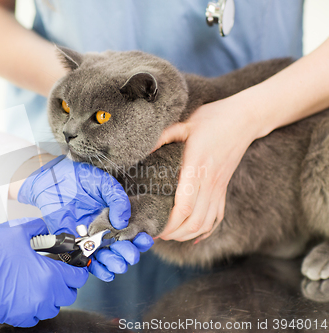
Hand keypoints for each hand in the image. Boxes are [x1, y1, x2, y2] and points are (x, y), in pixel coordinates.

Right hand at [0, 218, 87, 326]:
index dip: (77, 268)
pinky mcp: (17, 317)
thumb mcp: (17, 231)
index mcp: (48, 275)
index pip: (78, 277)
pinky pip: (36, 315)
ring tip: (38, 280)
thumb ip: (40, 228)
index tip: (73, 264)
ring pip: (53, 306)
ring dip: (51, 295)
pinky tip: (25, 291)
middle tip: (54, 269)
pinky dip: (35, 306)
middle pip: (68, 294)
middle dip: (65, 282)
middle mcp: (43, 297)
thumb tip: (50, 228)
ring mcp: (30, 310)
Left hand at [18, 155, 150, 280]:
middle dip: (127, 253)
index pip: (131, 231)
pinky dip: (96, 268)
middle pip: (119, 247)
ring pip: (105, 256)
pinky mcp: (73, 243)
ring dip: (114, 263)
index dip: (140, 238)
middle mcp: (103, 229)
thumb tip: (122, 222)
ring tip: (119, 266)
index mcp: (114, 216)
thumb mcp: (103, 183)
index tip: (145, 240)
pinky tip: (106, 272)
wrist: (54, 179)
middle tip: (131, 256)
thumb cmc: (79, 178)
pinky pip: (86, 260)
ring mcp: (89, 237)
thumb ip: (117, 199)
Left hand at [155, 98, 259, 241]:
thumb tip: (140, 149)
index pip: (184, 206)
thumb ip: (162, 137)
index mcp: (196, 168)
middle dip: (173, 233)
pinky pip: (217, 217)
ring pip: (205, 224)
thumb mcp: (184, 124)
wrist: (244, 119)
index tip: (153, 226)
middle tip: (154, 233)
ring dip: (186, 235)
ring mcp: (219, 188)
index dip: (169, 222)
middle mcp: (209, 183)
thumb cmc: (212, 119)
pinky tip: (193, 235)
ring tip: (168, 235)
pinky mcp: (223, 189)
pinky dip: (205, 231)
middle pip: (194, 221)